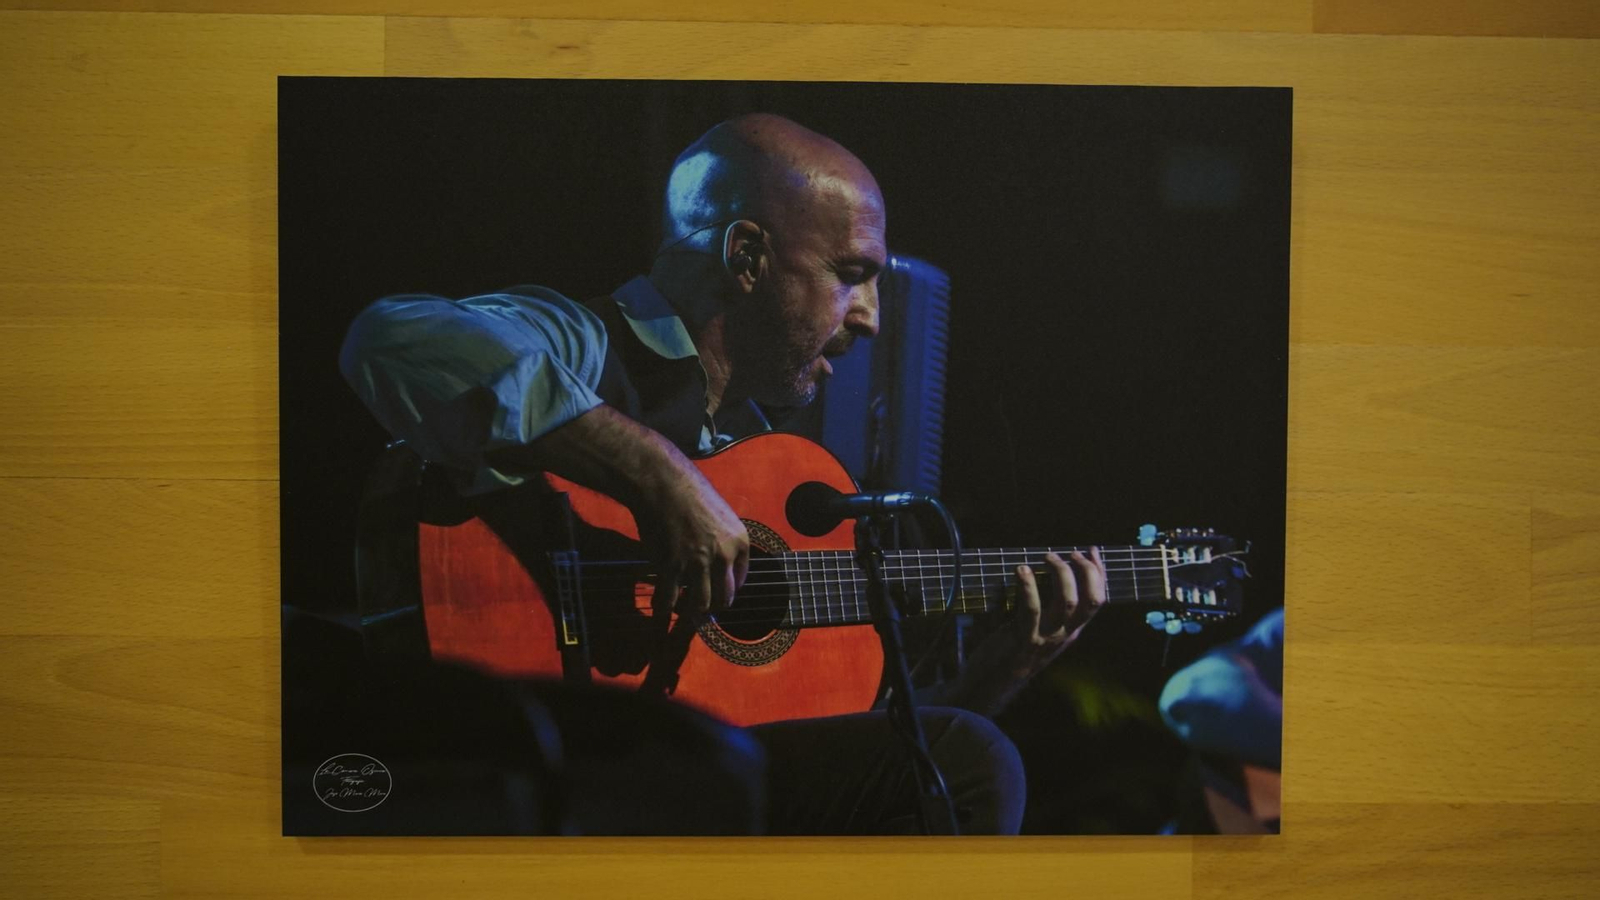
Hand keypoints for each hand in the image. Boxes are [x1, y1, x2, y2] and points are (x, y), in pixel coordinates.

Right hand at [632, 454, 750, 619]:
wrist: (661, 481)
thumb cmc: (687, 492)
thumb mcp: (720, 515)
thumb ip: (723, 541)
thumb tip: (718, 565)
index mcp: (740, 541)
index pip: (740, 581)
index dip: (727, 591)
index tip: (716, 595)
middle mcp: (723, 555)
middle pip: (724, 598)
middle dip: (713, 609)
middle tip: (701, 613)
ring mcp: (697, 562)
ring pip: (700, 605)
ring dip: (691, 615)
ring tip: (682, 616)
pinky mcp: (671, 565)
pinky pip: (669, 599)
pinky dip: (663, 609)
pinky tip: (660, 609)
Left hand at [957, 547, 1107, 714]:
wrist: (993, 682)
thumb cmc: (1013, 648)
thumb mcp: (1039, 627)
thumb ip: (1048, 606)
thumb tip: (1048, 572)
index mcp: (1071, 630)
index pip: (1097, 599)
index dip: (1098, 572)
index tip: (1090, 550)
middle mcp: (1065, 634)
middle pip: (1091, 600)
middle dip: (1085, 571)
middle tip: (1067, 554)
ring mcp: (1047, 638)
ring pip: (1067, 602)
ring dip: (1059, 573)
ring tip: (1046, 557)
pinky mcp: (1025, 639)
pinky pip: (1031, 609)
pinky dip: (1028, 587)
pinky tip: (1021, 570)